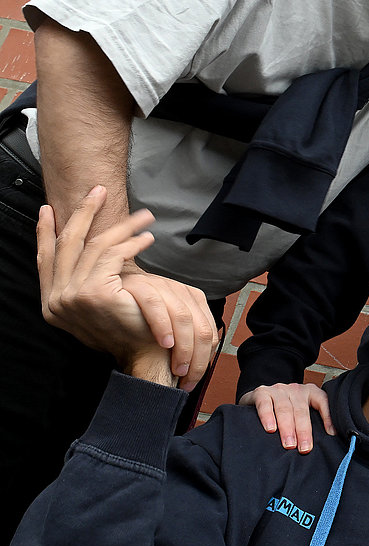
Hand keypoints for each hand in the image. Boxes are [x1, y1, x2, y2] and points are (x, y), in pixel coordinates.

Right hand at [37, 187, 178, 385]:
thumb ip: (85, 284)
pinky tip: (146, 236)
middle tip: (97, 191)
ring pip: (94, 245)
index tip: (48, 210)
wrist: (143, 354)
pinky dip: (132, 242)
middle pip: (66, 244)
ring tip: (144, 218)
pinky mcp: (94, 292)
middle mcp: (56, 300)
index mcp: (51, 304)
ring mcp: (72, 296)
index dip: (45, 233)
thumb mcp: (98, 306)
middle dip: (81, 213)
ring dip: (120, 226)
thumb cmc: (127, 329)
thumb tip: (86, 254)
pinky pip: (112, 254)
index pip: (45, 260)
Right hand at [119, 262, 217, 391]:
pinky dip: (163, 326)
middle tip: (185, 378)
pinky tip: (165, 343)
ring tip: (177, 367)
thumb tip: (195, 370)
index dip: (204, 359)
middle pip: (201, 329)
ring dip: (184, 348)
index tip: (192, 379)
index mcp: (193, 301)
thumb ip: (183, 341)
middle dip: (197, 359)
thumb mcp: (165, 332)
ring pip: (184, 318)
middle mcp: (182, 292)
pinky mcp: (139, 285)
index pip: (210, 332)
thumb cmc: (134, 321)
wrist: (106, 297)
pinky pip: (156, 305)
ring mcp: (161, 287)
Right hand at [240, 383, 333, 452]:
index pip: (322, 401)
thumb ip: (311, 423)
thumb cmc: (283, 411)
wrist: (256, 400)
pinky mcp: (261, 392)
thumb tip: (328, 440)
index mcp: (309, 392)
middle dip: (304, 431)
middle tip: (305, 449)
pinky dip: (268, 417)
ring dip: (287, 428)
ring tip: (289, 444)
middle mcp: (295, 389)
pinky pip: (265, 404)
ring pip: (284, 408)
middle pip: (301, 410)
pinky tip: (270, 429)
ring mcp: (278, 390)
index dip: (328, 416)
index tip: (331, 434)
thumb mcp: (300, 413)